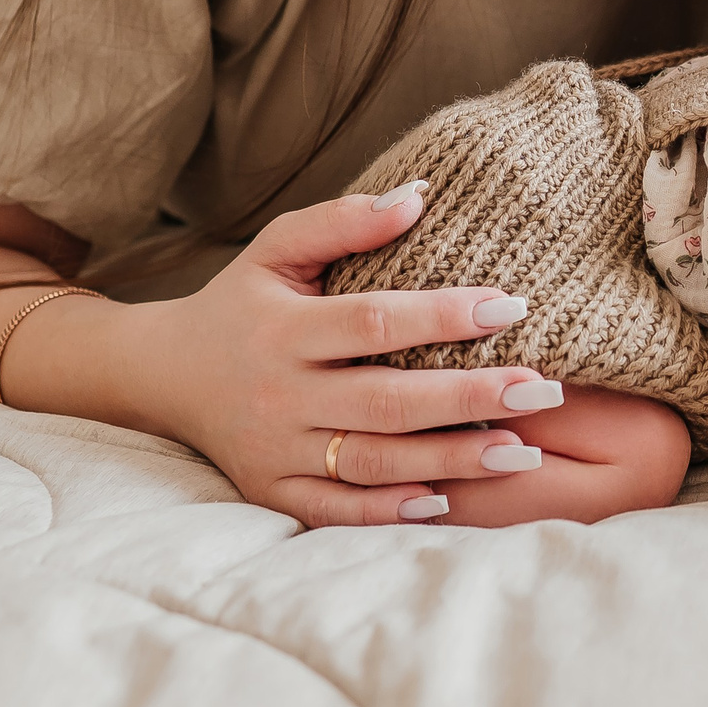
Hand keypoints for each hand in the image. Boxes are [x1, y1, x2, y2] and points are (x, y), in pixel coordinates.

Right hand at [131, 186, 568, 528]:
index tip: (512, 306)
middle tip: (544, 391)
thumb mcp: (277, 249)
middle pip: (388, 401)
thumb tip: (418, 195)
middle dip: (471, 397)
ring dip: (453, 460)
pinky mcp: (274, 491)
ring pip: (375, 462)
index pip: (376, 322)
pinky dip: (392, 511)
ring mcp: (277, 451)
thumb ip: (342, 220)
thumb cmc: (241, 302)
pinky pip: (339, 511)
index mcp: (284, 330)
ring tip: (525, 453)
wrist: (163, 374)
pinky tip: (449, 500)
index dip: (445, 316)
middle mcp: (280, 395)